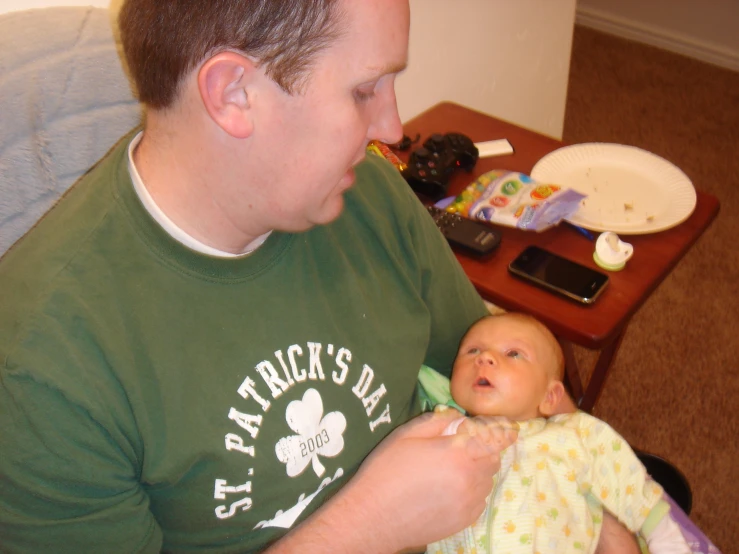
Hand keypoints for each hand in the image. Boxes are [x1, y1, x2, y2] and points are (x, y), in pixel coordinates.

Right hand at [343, 409, 516, 551]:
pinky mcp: (465, 520)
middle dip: (483, 448)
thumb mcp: (407, 434)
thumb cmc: (386, 470)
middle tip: (460, 447)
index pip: (495, 437)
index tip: (500, 427)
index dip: (499, 430)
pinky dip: (472, 490)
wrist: (373, 516)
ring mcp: (470, 502)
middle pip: (493, 458)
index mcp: (458, 453)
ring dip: (477, 469)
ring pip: (487, 479)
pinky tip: (449, 489)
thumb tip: (458, 417)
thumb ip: (438, 421)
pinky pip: (480, 499)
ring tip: (451, 470)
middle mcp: (471, 478)